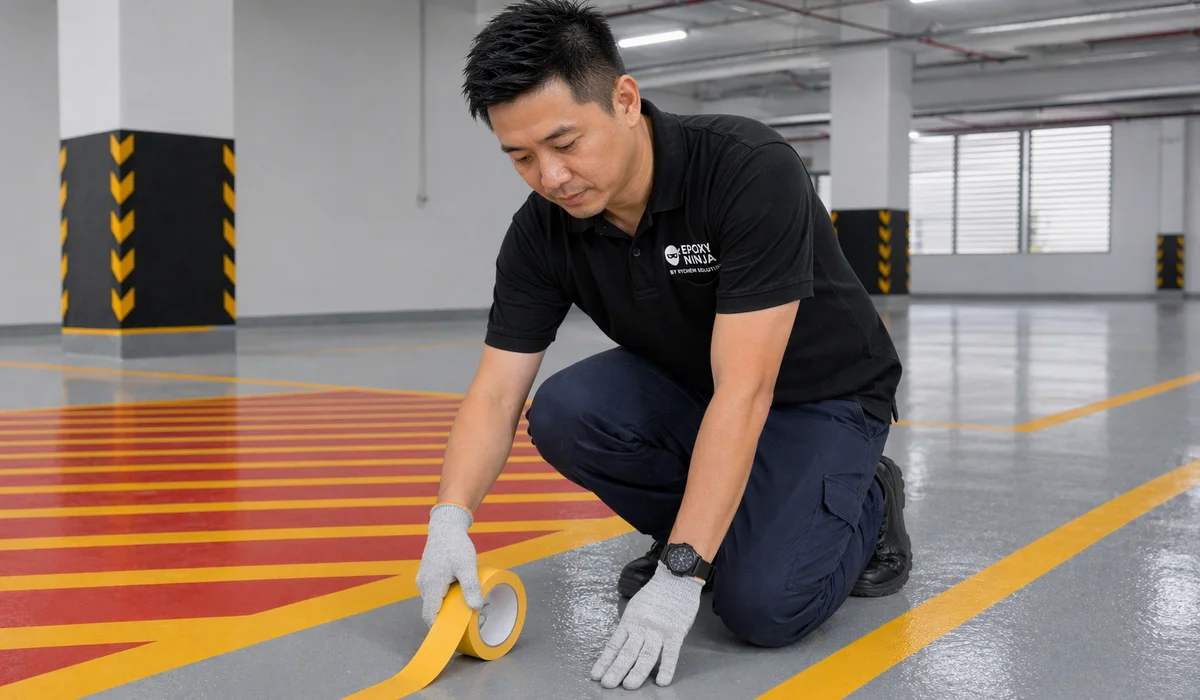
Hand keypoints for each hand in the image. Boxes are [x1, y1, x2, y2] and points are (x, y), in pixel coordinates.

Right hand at [415, 503, 483, 626]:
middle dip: (446, 616)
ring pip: (433, 599)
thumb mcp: (468, 566)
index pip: (429, 616)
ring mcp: (424, 578)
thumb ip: (471, 587)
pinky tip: (457, 590)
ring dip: (445, 604)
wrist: (446, 526)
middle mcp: (424, 584)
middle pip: (432, 609)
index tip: (451, 635)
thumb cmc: (457, 546)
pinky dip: (443, 595)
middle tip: (464, 619)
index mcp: (432, 586)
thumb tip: (475, 608)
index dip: (438, 628)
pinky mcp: (426, 573)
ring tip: (463, 603)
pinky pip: (434, 590)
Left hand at [591, 561, 703, 688]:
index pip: (614, 645)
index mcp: (629, 622)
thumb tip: (621, 645)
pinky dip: (666, 668)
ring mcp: (658, 631)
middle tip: (607, 684)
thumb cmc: (656, 593)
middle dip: (616, 670)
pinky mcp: (675, 632)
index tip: (596, 675)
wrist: (676, 577)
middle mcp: (641, 628)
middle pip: (627, 653)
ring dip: (637, 672)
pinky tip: (662, 681)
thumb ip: (630, 626)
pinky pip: (671, 653)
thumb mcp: (636, 608)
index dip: (604, 661)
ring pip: (646, 655)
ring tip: (628, 686)